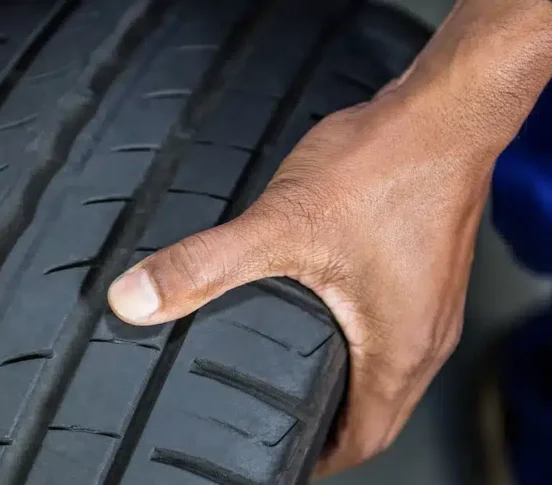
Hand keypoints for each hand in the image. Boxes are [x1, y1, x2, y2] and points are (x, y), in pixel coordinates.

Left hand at [107, 0, 549, 473]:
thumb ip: (203, 266)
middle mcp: (425, 337)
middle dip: (326, 427)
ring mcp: (431, 303)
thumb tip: (137, 300)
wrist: (442, 111)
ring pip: (386, 372)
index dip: (318, 459)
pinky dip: (356, 341)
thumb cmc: (385, 169)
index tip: (279, 460)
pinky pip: (391, 328)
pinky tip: (323, 314)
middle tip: (276, 424)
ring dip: (343, 384)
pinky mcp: (426, 270)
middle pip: (377, 414)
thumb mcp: (280, 224)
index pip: (364, 441)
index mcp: (399, 350)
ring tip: (294, 381)